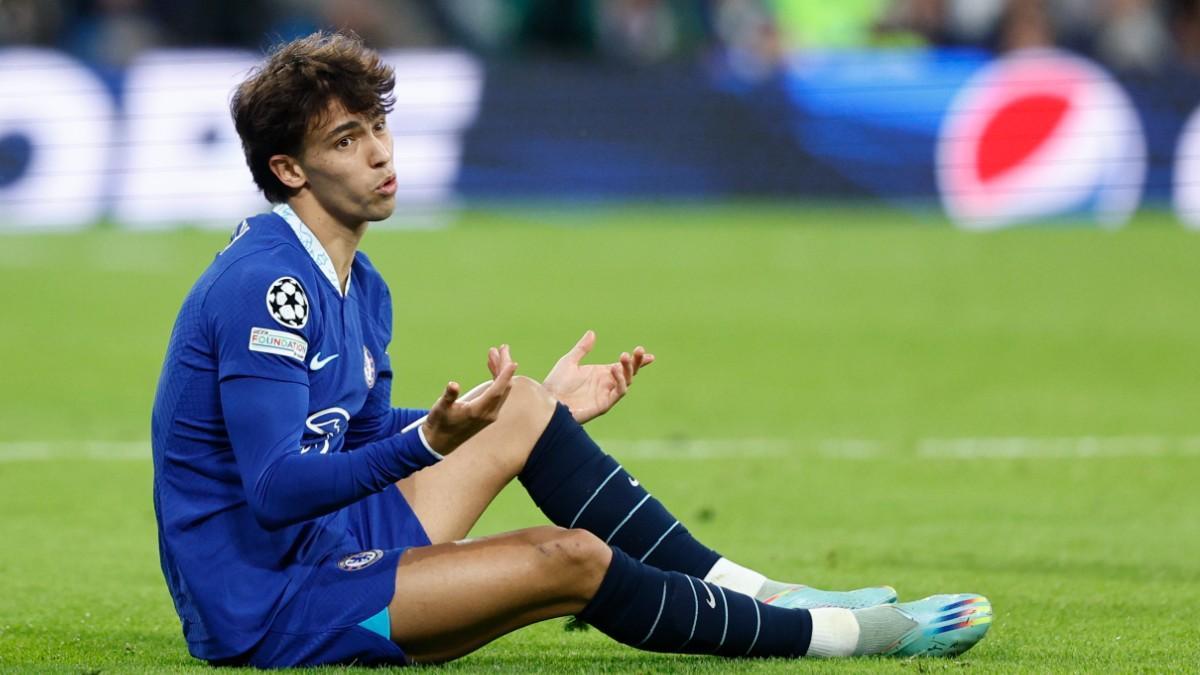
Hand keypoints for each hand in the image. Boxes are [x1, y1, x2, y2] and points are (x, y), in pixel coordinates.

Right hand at [421, 354, 515, 454]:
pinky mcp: (488, 413)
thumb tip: (453, 384)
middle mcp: (489, 413)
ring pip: (502, 389)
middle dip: (504, 366)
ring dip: (500, 370)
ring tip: (493, 352)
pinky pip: (497, 392)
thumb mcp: (439, 409)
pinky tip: (491, 366)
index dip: (505, 376)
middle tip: (503, 347)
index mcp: (479, 411)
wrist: (440, 442)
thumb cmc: (438, 424)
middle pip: (504, 387)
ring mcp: (490, 414)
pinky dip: (496, 378)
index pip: (497, 391)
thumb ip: (447, 397)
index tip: (512, 362)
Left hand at [539, 330, 653, 423]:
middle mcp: (606, 384)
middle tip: (639, 350)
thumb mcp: (569, 361)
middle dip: (636, 362)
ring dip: (628, 370)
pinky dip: (620, 381)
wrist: (547, 400)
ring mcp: (606, 395)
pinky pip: (618, 393)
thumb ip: (582, 348)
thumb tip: (592, 333)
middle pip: (629, 373)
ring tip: (623, 357)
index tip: (649, 354)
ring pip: (626, 382)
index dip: (637, 361)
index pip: (624, 366)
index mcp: (601, 374)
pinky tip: (615, 369)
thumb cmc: (556, 383)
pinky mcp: (604, 404)